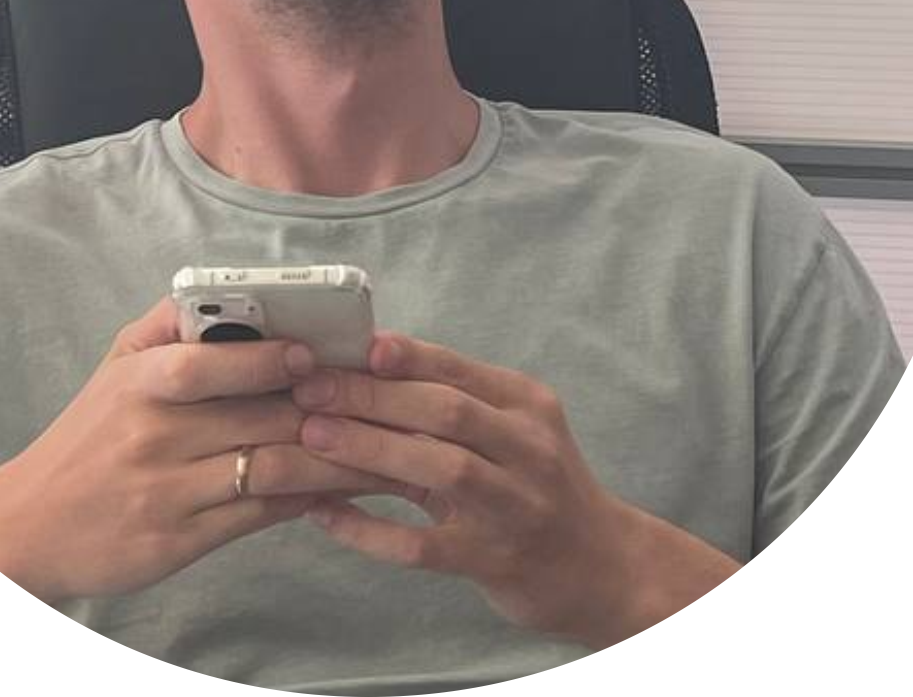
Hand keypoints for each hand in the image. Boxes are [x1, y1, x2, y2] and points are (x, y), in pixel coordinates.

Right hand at [0, 299, 404, 603]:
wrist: (29, 524)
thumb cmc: (87, 433)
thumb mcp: (115, 365)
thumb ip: (168, 322)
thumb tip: (225, 286)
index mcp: (139, 383)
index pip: (207, 364)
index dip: (266, 358)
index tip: (313, 353)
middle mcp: (153, 437)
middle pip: (259, 418)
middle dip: (327, 407)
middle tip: (383, 398)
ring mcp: (168, 493)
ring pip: (271, 468)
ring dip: (333, 458)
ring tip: (381, 445)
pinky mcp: (180, 541)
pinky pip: (258, 515)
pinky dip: (305, 498)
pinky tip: (339, 486)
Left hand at [292, 333, 739, 647]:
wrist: (600, 565)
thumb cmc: (536, 483)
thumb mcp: (511, 430)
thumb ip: (452, 402)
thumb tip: (366, 365)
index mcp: (526, 404)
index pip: (459, 368)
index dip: (404, 356)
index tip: (353, 347)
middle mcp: (528, 448)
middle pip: (446, 411)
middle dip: (373, 396)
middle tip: (311, 390)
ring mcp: (514, 506)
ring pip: (439, 467)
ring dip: (370, 449)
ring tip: (313, 436)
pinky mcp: (494, 561)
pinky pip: (423, 546)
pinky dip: (371, 530)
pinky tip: (326, 517)